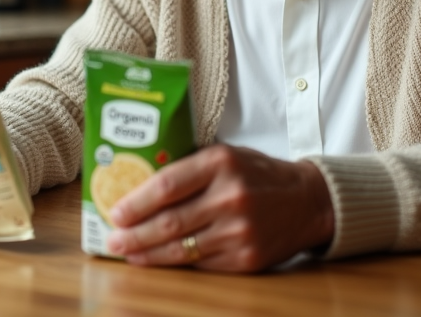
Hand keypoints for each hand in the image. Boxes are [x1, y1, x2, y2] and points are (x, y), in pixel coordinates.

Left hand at [104, 144, 334, 272]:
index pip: (168, 185)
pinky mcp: (247, 258)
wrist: (308, 201)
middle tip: (113, 239)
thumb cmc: (258, 174)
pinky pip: (201, 264)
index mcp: (221, 163)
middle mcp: (230, 197)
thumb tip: (139, 186)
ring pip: (182, 248)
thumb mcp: (227, 156)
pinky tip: (158, 260)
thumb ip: (190, 168)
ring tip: (127, 253)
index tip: (116, 212)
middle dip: (134, 234)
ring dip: (148, 254)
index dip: (137, 202)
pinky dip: (176, 264)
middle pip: (169, 222)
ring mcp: (240, 231)